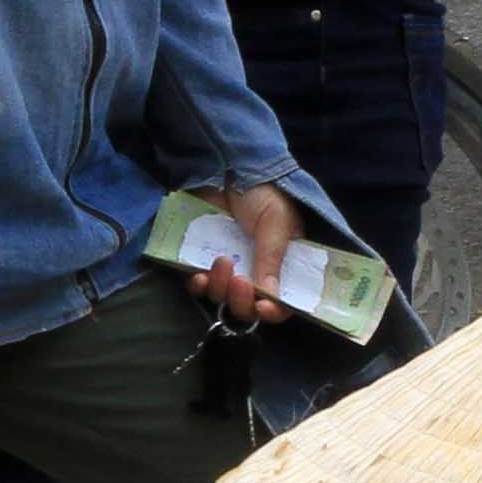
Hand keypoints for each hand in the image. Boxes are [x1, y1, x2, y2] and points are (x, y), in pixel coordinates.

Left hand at [195, 180, 298, 325]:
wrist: (229, 170)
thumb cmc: (263, 193)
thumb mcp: (276, 222)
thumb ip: (272, 257)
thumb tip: (270, 295)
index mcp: (282, 266)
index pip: (281, 303)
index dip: (273, 312)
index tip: (263, 307)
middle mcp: (255, 273)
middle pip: (247, 307)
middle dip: (242, 302)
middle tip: (240, 281)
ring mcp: (228, 268)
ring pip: (221, 299)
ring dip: (221, 288)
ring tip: (223, 261)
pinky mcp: (202, 261)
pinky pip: (198, 285)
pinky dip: (198, 284)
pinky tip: (199, 273)